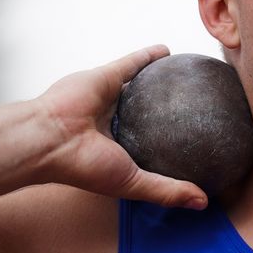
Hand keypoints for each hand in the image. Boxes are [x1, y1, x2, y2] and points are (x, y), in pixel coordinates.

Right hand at [30, 45, 208, 208]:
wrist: (48, 139)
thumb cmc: (85, 166)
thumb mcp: (133, 183)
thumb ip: (168, 190)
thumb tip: (204, 202)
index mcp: (118, 149)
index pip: (151, 146)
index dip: (171, 144)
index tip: (196, 142)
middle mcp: (113, 124)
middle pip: (147, 115)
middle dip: (167, 111)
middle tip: (194, 107)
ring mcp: (108, 99)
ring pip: (140, 86)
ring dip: (159, 79)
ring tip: (183, 75)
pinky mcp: (104, 77)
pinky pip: (131, 63)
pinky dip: (148, 56)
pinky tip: (168, 51)